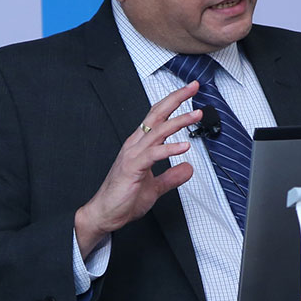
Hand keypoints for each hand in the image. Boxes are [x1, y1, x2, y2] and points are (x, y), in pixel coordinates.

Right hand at [74, 82, 200, 257]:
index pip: (158, 116)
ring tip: (196, 115)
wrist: (105, 214)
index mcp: (139, 145)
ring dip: (179, 121)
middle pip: (157, 114)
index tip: (190, 92)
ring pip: (158, 131)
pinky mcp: (132, 168)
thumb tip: (188, 168)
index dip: (174, 102)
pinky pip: (153, 154)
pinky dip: (169, 148)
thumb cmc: (124, 198)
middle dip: (176, 99)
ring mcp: (133, 155)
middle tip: (194, 87)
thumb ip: (171, 176)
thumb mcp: (155, 187)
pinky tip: (184, 147)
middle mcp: (135, 144)